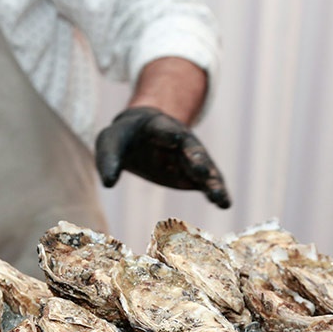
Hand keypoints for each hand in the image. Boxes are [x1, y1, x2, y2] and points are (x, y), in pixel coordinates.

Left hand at [95, 107, 230, 207]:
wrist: (140, 135)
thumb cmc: (124, 137)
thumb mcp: (110, 142)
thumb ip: (108, 159)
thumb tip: (108, 183)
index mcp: (157, 127)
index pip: (163, 130)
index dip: (168, 134)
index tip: (175, 138)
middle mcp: (180, 140)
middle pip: (191, 150)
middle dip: (197, 161)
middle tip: (204, 173)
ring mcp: (188, 158)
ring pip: (203, 169)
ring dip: (212, 183)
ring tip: (221, 200)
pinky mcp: (191, 174)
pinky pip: (205, 183)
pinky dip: (214, 192)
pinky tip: (224, 204)